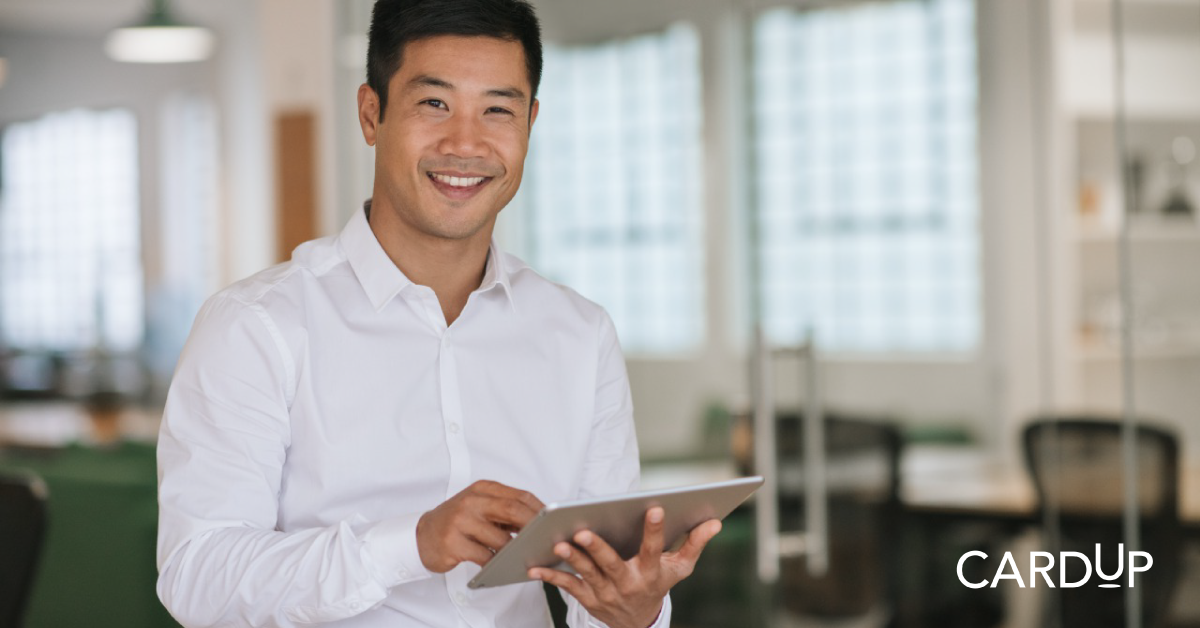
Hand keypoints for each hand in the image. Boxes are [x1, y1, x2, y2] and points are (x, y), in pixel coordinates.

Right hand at [416, 480, 543, 572]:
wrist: (422, 535)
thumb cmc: (458, 521)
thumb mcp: (480, 507)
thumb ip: (505, 511)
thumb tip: (539, 524)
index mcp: (483, 489)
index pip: (519, 496)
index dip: (540, 509)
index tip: (554, 523)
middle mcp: (471, 501)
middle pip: (512, 511)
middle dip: (533, 527)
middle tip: (547, 540)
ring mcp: (460, 521)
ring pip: (500, 538)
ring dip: (516, 551)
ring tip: (527, 557)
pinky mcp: (453, 543)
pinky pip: (484, 556)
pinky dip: (497, 563)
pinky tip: (503, 566)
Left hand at [529, 507, 721, 627]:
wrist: (637, 623)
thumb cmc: (659, 583)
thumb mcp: (680, 567)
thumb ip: (695, 543)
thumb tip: (716, 521)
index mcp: (650, 572)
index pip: (654, 549)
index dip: (655, 530)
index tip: (654, 507)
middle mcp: (627, 583)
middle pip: (611, 565)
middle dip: (597, 548)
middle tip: (584, 530)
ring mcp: (606, 593)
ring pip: (587, 574)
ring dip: (573, 559)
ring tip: (559, 542)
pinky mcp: (588, 598)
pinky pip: (568, 586)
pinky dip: (550, 576)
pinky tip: (534, 565)